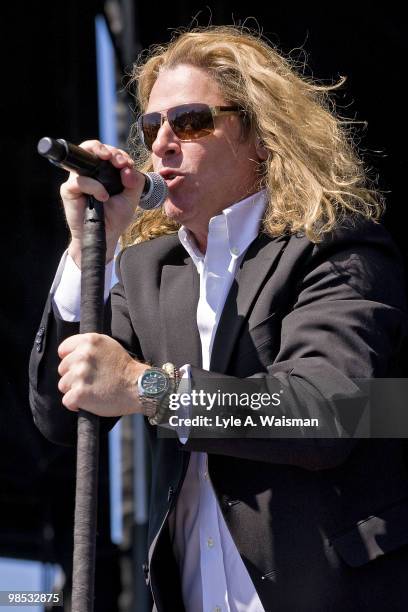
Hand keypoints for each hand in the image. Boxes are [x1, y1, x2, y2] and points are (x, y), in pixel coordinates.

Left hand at [57, 333, 146, 415]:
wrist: (138, 387)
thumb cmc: (124, 368)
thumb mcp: (109, 346)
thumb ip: (88, 346)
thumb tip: (70, 352)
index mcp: (89, 341)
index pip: (63, 350)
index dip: (70, 359)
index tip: (79, 366)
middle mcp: (82, 355)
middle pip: (62, 369)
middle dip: (73, 376)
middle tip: (92, 379)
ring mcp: (80, 375)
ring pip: (63, 385)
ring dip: (75, 390)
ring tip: (93, 390)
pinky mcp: (79, 393)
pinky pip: (67, 401)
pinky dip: (76, 404)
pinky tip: (90, 400)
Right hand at [60, 140, 145, 266]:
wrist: (106, 236)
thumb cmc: (116, 217)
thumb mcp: (131, 198)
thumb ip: (135, 182)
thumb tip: (128, 169)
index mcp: (103, 172)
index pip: (107, 153)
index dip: (118, 153)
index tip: (128, 163)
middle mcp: (89, 173)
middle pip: (91, 147)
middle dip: (107, 149)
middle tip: (120, 160)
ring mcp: (78, 180)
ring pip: (84, 159)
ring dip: (101, 158)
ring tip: (117, 167)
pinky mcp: (69, 190)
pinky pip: (81, 181)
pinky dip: (94, 186)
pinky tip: (103, 196)